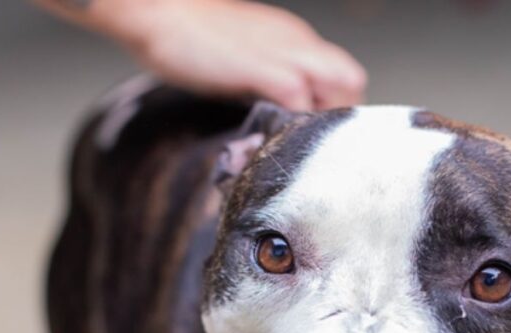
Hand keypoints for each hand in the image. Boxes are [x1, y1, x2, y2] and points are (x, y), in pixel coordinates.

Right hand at [42, 0, 366, 109]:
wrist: (158, 12)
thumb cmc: (190, 39)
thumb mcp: (243, 62)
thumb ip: (264, 87)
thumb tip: (271, 122)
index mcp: (296, 41)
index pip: (343, 79)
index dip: (334, 110)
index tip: (315, 136)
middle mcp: (298, 44)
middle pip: (352, 82)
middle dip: (338, 116)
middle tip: (310, 141)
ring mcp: (285, 53)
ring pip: (341, 85)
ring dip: (324, 118)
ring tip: (297, 141)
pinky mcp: (263, 67)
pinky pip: (300, 97)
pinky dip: (295, 122)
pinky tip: (275, 137)